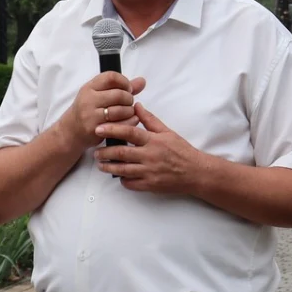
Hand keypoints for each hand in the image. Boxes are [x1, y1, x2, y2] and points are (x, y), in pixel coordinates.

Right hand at [57, 72, 146, 148]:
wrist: (71, 131)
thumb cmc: (89, 110)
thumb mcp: (100, 95)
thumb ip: (121, 87)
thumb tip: (142, 81)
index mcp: (90, 87)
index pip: (111, 77)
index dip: (124, 82)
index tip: (128, 89)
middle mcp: (88, 99)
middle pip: (118, 94)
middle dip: (128, 98)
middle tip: (128, 103)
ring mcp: (90, 115)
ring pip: (120, 110)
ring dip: (129, 111)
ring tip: (128, 112)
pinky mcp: (95, 129)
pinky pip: (119, 125)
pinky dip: (129, 122)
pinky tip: (129, 121)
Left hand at [94, 103, 213, 194]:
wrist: (195, 172)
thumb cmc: (182, 151)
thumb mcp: (167, 131)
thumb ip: (150, 119)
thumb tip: (137, 106)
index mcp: (153, 140)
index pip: (129, 132)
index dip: (112, 129)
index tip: (99, 128)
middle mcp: (150, 156)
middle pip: (122, 153)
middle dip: (105, 152)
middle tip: (95, 151)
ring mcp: (149, 172)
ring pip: (123, 170)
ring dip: (109, 167)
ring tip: (100, 164)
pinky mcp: (150, 185)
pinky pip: (131, 184)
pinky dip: (122, 180)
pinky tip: (118, 176)